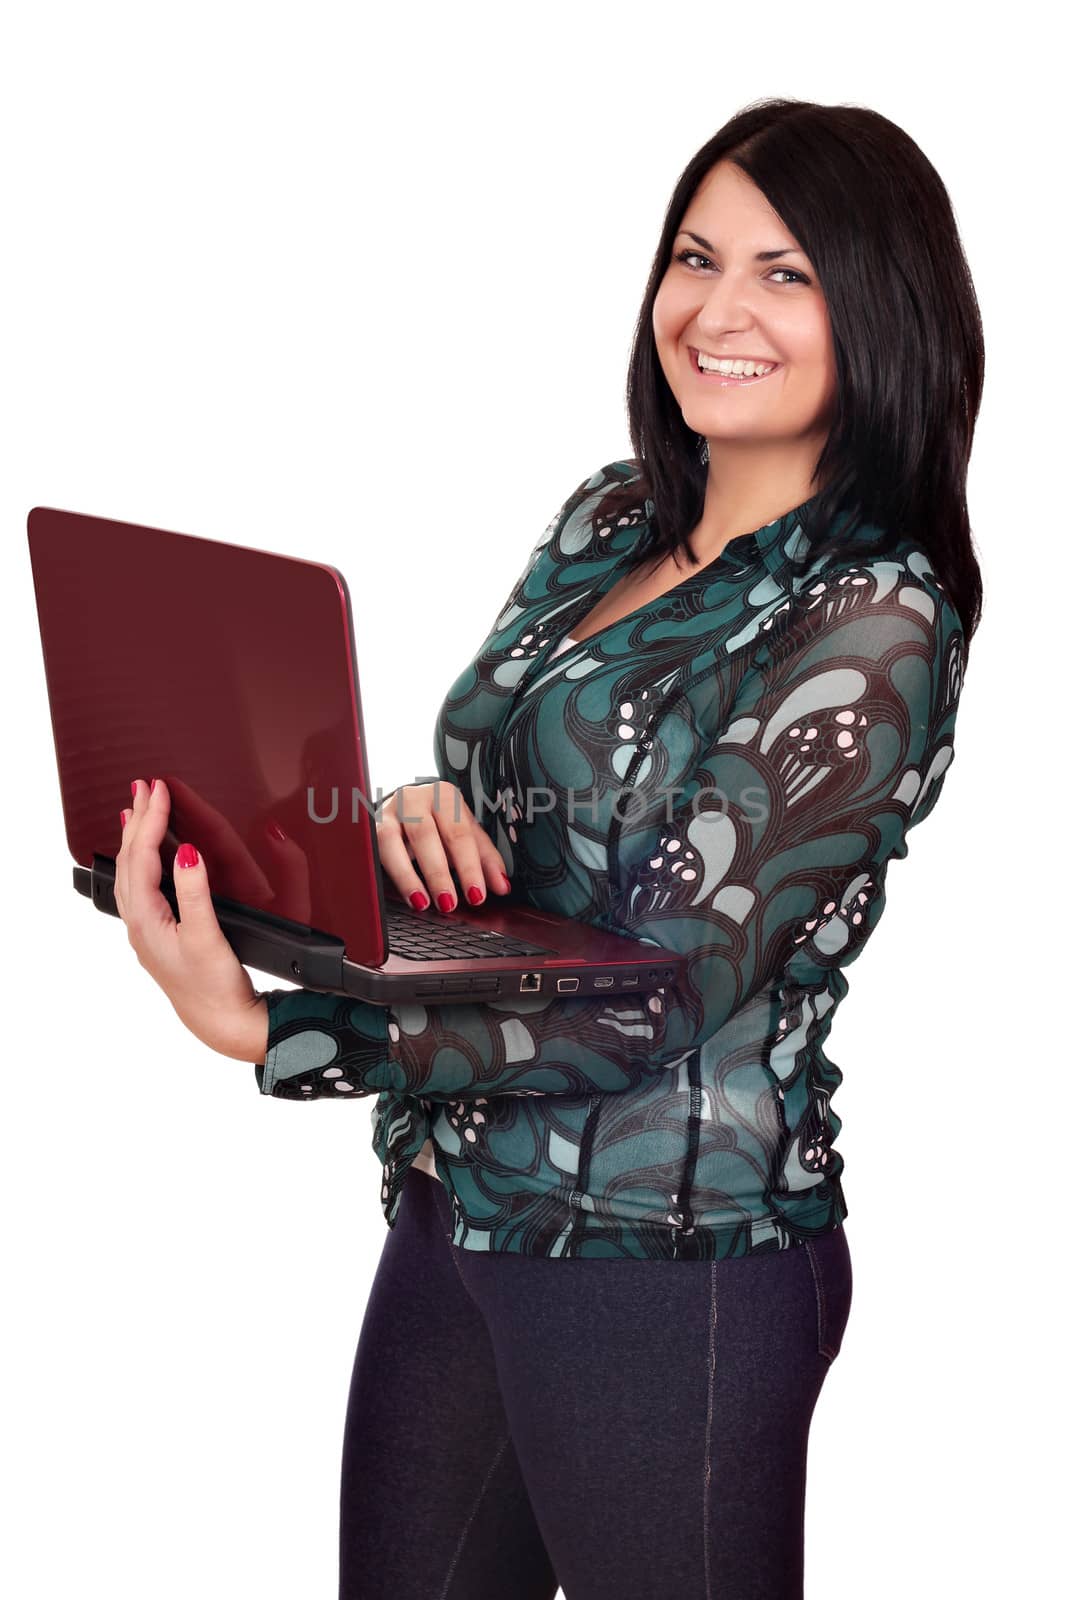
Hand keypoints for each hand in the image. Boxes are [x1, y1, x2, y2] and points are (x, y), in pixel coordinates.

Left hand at [115, 777, 267, 1061]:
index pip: (141, 856)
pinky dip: (143, 863)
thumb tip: (186, 852)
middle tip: (143, 787)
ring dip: (135, 839)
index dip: (149, 819)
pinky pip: (141, 888)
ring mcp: (148, 930)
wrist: (221, 1023)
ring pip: (132, 873)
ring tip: (135, 812)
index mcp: (147, 919)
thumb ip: (195, 892)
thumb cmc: (214, 987)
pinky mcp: (161, 935)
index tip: (157, 790)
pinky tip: (151, 859)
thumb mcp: (208, 936)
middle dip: (137, 820)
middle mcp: (141, 923)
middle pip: (130, 860)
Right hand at [377, 780, 510, 912]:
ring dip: (408, 876)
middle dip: (439, 873)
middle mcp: (414, 799)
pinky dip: (387, 873)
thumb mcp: (464, 834)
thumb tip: (502, 886)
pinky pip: (372, 850)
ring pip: (392, 842)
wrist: (403, 805)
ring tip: (422, 903)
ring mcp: (387, 812)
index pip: (459, 834)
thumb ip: (485, 859)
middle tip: (450, 902)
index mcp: (444, 796)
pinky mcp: (368, 827)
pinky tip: (399, 892)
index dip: (469, 866)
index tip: (476, 894)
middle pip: (425, 835)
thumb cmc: (438, 821)